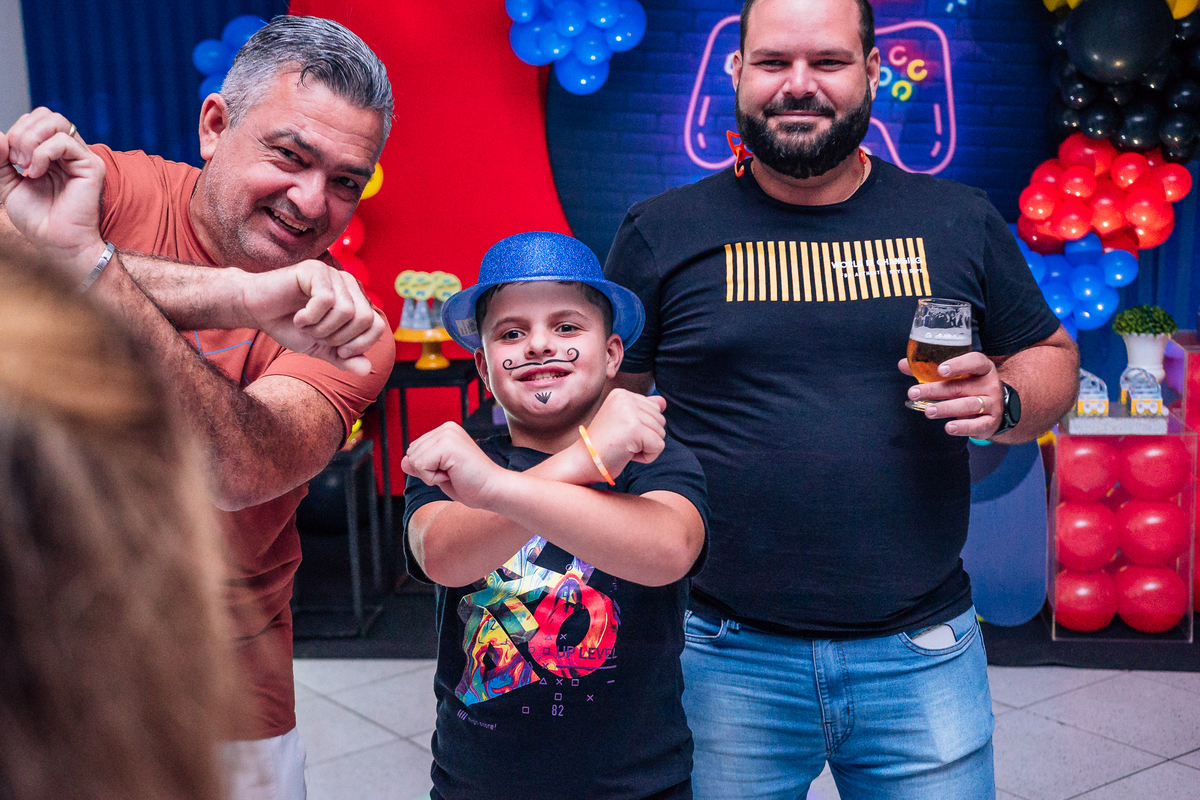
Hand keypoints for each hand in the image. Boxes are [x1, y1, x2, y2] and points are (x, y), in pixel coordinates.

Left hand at [0, 108, 107, 274]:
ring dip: (31, 140)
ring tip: (26, 166)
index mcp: (52, 153)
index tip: (10, 159)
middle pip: (46, 115)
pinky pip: (63, 142)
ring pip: (56, 122)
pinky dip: (42, 154)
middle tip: (16, 161)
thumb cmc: (38, 219)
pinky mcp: (91, 166)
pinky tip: (36, 173)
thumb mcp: (7, 183)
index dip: (17, 130)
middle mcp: (69, 152)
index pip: (36, 119)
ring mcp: (82, 157)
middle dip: (22, 132)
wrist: (56, 242)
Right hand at [238, 260, 386, 374]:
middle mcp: (349, 285)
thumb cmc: (290, 327)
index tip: (338, 351)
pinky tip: (299, 317)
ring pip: (345, 311)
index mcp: (356, 301)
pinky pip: (325, 300)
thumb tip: (367, 370)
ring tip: (306, 325)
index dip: (359, 345)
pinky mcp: (315, 270)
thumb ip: (344, 359)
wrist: (257, 311)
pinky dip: (310, 317)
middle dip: (339, 337)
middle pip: (365, 318)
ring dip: (321, 328)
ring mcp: (333, 275)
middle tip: (317, 335)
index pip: (377, 325)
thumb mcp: (321, 349)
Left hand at [401, 422, 508, 507]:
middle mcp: (446, 428)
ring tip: (454, 474)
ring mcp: (448, 434)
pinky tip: (453, 475)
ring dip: (430, 475)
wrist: (493, 490)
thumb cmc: (470, 485)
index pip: (414, 450)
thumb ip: (421, 466)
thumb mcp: (439, 474)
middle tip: (453, 474)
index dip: (427, 469)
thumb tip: (403, 461)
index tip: (451, 471)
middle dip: (426, 471)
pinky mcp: (448, 444)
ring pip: (414, 460)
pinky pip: (421, 465)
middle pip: (411, 453)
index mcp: (445, 431)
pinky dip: (433, 478)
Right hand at [583, 388, 667, 477]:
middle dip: (646, 437)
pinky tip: (628, 454)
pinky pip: (659, 446)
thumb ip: (644, 409)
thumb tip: (663, 402)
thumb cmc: (604, 444)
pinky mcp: (634, 429)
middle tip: (622, 442)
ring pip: (661, 434)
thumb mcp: (625, 422)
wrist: (584, 462)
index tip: (621, 433)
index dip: (642, 428)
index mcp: (622, 394)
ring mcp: (629, 413)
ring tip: (624, 447)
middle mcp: (625, 398)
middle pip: (660, 420)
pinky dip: (647, 457)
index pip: (655, 409)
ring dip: (646, 447)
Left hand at [899, 352, 1002, 437]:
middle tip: (914, 393)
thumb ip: (930, 370)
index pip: (974, 362)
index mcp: (982, 368)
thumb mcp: (956, 376)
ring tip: (928, 411)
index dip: (958, 365)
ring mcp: (992, 404)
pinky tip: (949, 427)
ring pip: (968, 405)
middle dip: (935, 390)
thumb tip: (903, 364)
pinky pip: (976, 425)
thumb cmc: (970, 387)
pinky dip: (963, 427)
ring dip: (946, 408)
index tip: (940, 369)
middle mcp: (989, 384)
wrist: (997, 409)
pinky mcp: (990, 422)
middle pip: (961, 386)